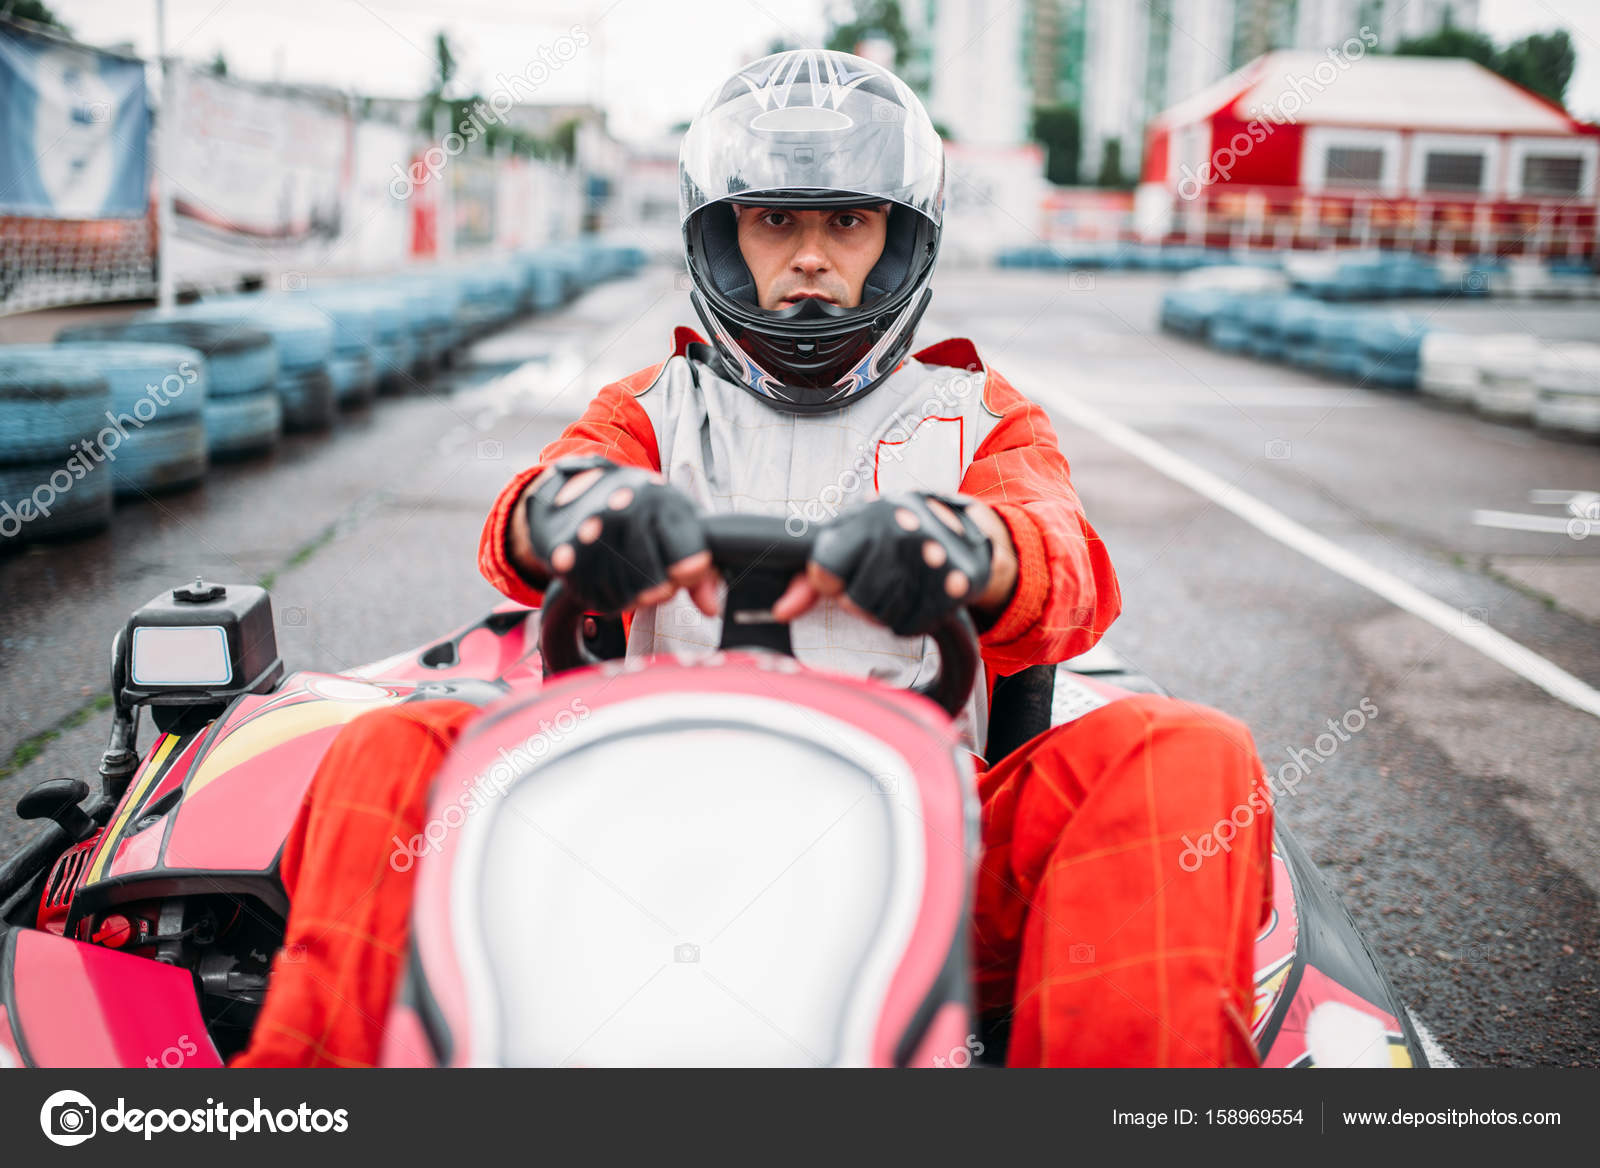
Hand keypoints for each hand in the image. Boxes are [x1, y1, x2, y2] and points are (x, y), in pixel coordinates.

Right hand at [513, 457, 718, 614]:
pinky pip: (597, 600)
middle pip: (657, 586)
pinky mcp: (565, 554)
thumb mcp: (678, 523)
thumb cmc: (640, 509)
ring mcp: (592, 532)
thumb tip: (711, 608)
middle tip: (656, 575)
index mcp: (661, 500)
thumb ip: (704, 566)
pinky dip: (608, 599)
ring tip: (632, 574)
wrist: (578, 490)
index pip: (690, 562)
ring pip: (627, 597)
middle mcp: (625, 511)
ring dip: (634, 596)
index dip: (689, 575)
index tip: (683, 571)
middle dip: (661, 589)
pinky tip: (609, 577)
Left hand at [772, 493, 1016, 635]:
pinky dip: (909, 620)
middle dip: (859, 600)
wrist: (961, 528)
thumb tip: (782, 611)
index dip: (828, 582)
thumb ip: (807, 573)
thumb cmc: (891, 532)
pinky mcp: (956, 584)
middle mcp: (901, 533)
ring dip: (885, 611)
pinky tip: (917, 594)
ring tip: (898, 584)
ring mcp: (932, 558)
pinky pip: (912, 626)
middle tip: (875, 580)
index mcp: (868, 516)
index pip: (824, 572)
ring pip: (883, 618)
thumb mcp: (849, 536)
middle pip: (855, 602)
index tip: (841, 572)